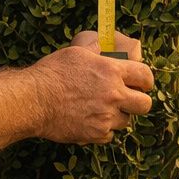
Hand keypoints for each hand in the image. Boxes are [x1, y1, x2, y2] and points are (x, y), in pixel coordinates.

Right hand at [34, 29, 153, 143]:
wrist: (33, 99)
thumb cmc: (52, 73)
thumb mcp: (78, 52)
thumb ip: (98, 50)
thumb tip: (107, 43)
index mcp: (112, 71)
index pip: (145, 76)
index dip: (146, 80)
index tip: (142, 84)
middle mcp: (113, 95)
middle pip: (145, 104)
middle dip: (138, 102)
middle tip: (128, 100)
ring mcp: (106, 117)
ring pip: (126, 121)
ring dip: (117, 116)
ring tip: (101, 110)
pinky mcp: (95, 133)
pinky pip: (109, 135)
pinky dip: (102, 130)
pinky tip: (90, 121)